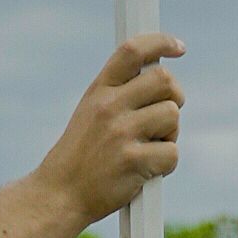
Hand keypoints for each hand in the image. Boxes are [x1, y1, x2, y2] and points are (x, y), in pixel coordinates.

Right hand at [41, 33, 183, 223]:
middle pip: (164, 80)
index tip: (178, 47)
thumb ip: (119, 94)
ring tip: (148, 148)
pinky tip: (146, 171)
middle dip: (175, 97)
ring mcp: (121, 132)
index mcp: (99, 90)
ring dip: (170, 134)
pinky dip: (165, 165)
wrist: (59, 195)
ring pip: (172, 116)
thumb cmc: (81, 157)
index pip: (132, 51)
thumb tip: (162, 81)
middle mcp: (109, 105)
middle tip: (165, 116)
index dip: (161, 43)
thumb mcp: (90, 113)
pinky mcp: (133, 161)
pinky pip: (172, 153)